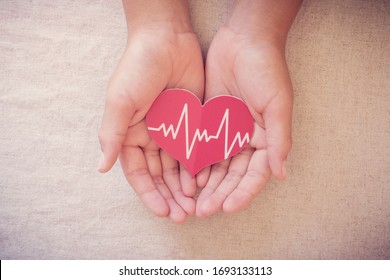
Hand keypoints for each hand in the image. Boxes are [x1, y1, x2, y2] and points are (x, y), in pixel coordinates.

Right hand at [98, 22, 203, 222]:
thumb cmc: (137, 68)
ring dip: (184, 187)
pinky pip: (195, 150)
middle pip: (159, 175)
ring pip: (178, 167)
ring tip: (195, 205)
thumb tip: (101, 167)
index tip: (162, 211)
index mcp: (130, 134)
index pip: (138, 173)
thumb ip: (112, 135)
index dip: (149, 193)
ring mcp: (172, 131)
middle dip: (169, 196)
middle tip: (182, 215)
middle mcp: (150, 136)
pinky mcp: (191, 123)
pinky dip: (198, 168)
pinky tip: (203, 182)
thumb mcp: (120, 102)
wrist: (167, 40)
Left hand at [196, 25, 292, 216]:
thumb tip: (281, 174)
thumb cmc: (266, 70)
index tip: (228, 208)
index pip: (255, 175)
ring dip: (207, 185)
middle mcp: (247, 140)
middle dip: (220, 193)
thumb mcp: (277, 105)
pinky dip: (196, 164)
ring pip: (217, 166)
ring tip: (194, 201)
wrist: (242, 41)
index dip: (243, 193)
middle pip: (233, 175)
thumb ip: (279, 140)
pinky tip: (187, 178)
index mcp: (266, 139)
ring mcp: (227, 132)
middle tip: (204, 210)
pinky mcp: (210, 122)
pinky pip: (202, 148)